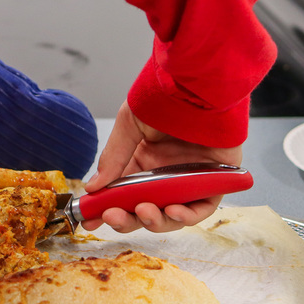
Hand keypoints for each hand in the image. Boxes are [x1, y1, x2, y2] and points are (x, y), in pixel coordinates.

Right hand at [83, 101, 242, 233]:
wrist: (199, 82)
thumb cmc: (166, 95)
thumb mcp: (129, 125)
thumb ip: (113, 158)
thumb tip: (93, 188)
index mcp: (143, 161)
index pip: (124, 195)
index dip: (108, 209)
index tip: (90, 220)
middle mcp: (165, 174)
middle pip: (144, 209)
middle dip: (126, 218)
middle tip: (112, 217)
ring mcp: (188, 179)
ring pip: (170, 214)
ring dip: (154, 221)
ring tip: (142, 212)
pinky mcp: (214, 181)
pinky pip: (200, 208)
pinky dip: (186, 216)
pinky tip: (172, 211)